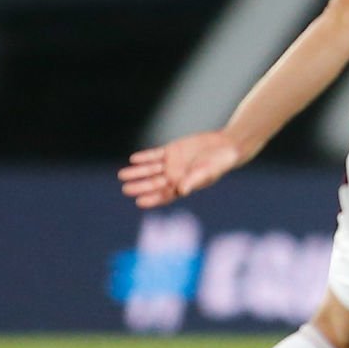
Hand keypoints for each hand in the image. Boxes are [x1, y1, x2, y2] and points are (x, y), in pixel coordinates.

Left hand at [118, 131, 244, 209]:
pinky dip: (145, 157)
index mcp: (183, 186)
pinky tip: (134, 159)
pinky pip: (155, 155)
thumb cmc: (220, 162)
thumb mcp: (208, 172)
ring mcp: (171, 164)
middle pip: (153, 183)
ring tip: (122, 175)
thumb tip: (181, 191)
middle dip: (140, 186)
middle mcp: (175, 177)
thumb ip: (194, 180)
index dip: (152, 199)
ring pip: (150, 170)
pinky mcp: (171, 151)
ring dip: (137, 172)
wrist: (226, 145)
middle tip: (126, 189)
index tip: (139, 202)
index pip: (164, 195)